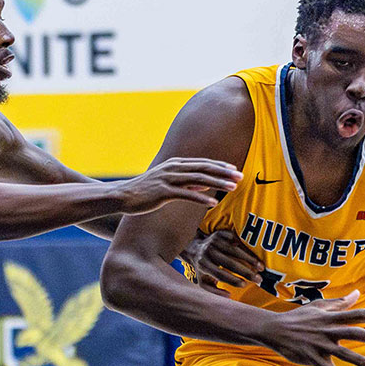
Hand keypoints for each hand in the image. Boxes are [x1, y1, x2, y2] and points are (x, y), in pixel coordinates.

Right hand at [111, 158, 242, 214]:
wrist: (123, 196)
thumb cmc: (147, 191)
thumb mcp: (169, 184)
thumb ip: (187, 183)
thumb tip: (204, 185)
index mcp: (176, 164)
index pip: (203, 163)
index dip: (220, 166)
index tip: (235, 170)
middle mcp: (173, 168)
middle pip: (204, 168)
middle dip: (224, 173)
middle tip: (241, 177)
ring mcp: (168, 179)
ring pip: (198, 180)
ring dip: (217, 183)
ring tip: (232, 188)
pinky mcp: (163, 192)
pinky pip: (186, 195)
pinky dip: (201, 198)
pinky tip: (213, 202)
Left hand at [185, 228, 263, 288]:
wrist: (194, 247)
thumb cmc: (203, 268)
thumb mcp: (203, 282)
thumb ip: (214, 291)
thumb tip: (229, 295)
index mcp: (203, 265)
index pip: (220, 274)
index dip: (232, 280)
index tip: (245, 285)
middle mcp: (208, 252)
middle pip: (230, 263)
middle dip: (246, 272)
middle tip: (259, 279)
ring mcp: (215, 241)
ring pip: (235, 251)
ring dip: (250, 260)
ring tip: (261, 268)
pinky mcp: (221, 233)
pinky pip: (237, 241)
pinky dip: (247, 249)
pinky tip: (255, 256)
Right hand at [257, 290, 364, 365]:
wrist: (274, 329)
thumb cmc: (299, 317)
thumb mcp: (319, 306)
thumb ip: (340, 302)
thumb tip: (357, 293)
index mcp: (331, 317)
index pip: (357, 314)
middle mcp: (328, 330)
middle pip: (354, 333)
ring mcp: (320, 345)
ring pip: (342, 353)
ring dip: (358, 360)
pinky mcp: (313, 358)